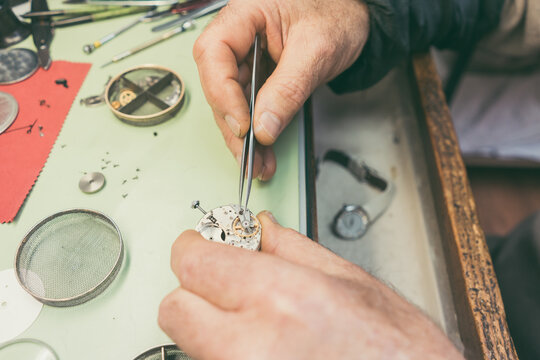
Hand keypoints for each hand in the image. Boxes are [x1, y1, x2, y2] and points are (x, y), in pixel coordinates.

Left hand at [159, 212, 462, 359]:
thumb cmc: (402, 355)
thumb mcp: (355, 284)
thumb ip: (295, 249)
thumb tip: (261, 230)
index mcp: (281, 298)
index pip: (195, 261)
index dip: (195, 245)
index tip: (202, 242)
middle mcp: (249, 347)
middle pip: (175, 307)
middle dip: (195, 288)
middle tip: (224, 281)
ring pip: (190, 343)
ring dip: (210, 324)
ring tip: (256, 319)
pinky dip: (228, 352)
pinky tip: (265, 345)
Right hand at [193, 0, 369, 180]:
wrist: (353, 15)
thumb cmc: (336, 14)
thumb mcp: (315, 51)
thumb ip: (288, 89)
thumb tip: (264, 126)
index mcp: (244, 15)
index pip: (214, 53)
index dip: (222, 93)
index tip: (243, 125)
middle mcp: (238, 36)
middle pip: (220, 85)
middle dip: (234, 127)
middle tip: (248, 159)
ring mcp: (246, 57)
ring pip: (233, 102)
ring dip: (245, 137)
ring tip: (258, 165)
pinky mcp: (258, 75)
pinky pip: (251, 105)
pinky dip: (258, 130)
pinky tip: (263, 152)